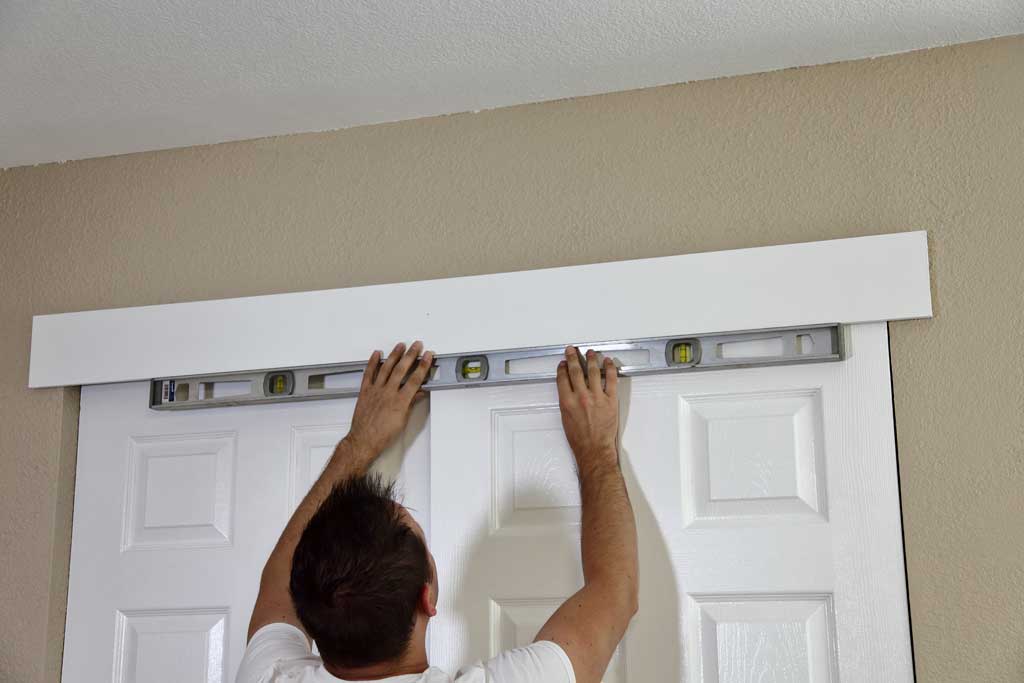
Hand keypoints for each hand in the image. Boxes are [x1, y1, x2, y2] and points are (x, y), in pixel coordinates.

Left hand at [345, 341, 433, 459]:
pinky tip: (377, 355)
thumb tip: (418, 393)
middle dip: (411, 355)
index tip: (428, 356)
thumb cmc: (383, 435)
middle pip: (402, 369)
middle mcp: (388, 393)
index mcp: (400, 401)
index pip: (415, 379)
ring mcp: (376, 390)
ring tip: (400, 345)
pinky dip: (372, 363)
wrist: (364, 440)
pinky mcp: (365, 391)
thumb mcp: (403, 421)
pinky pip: (369, 374)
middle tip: (417, 345)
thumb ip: (411, 403)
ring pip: (386, 368)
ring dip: (394, 355)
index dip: (423, 365)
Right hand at [556, 346, 618, 467]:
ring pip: (593, 372)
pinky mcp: (610, 400)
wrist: (594, 449)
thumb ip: (567, 402)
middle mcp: (581, 397)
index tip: (563, 363)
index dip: (562, 368)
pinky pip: (610, 380)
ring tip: (591, 353)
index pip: (562, 378)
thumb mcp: (565, 419)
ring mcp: (596, 397)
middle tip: (572, 350)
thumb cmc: (579, 439)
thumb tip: (569, 390)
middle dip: (572, 358)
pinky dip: (610, 369)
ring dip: (591, 359)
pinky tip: (608, 362)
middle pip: (575, 371)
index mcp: (567, 402)